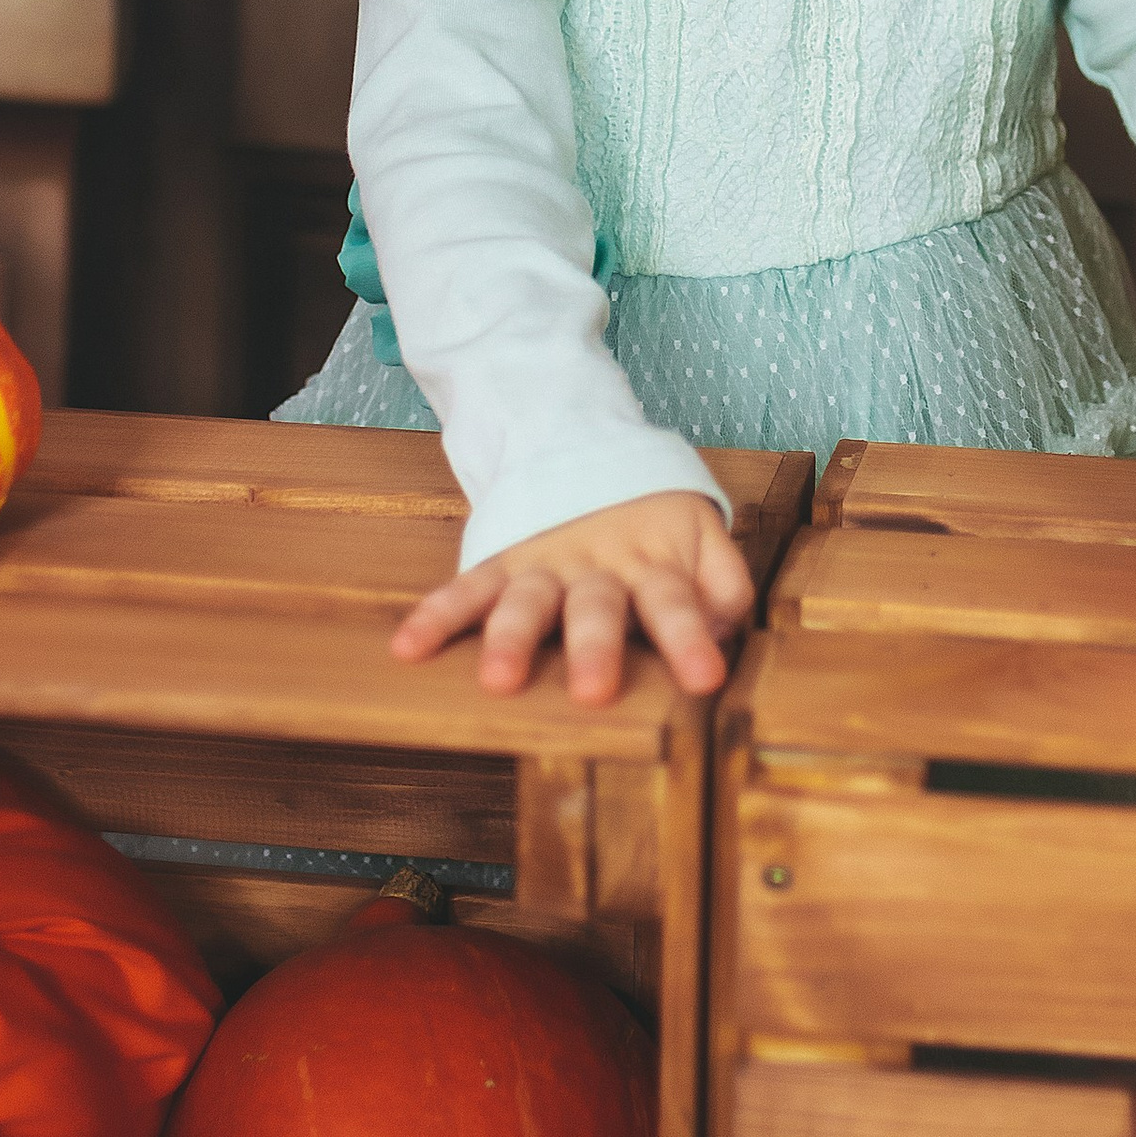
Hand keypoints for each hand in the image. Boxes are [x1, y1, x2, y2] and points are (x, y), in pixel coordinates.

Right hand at [388, 490, 754, 706]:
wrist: (585, 444)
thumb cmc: (653, 517)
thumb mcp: (701, 533)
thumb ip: (722, 581)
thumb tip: (726, 631)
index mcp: (652, 561)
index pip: (675, 602)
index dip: (689, 638)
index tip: (705, 678)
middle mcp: (596, 566)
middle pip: (597, 607)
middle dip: (595, 647)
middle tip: (594, 691)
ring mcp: (544, 564)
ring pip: (526, 600)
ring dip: (511, 637)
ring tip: (498, 678)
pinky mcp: (501, 561)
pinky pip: (466, 586)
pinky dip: (436, 613)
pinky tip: (409, 646)